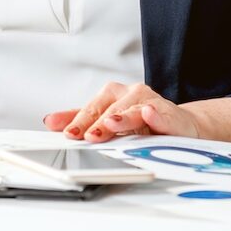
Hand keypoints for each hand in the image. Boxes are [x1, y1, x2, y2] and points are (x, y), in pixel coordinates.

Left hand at [44, 81, 203, 141]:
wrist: (179, 125)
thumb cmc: (142, 123)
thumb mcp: (109, 121)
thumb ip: (81, 121)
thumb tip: (50, 121)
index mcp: (113, 96)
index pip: (91, 108)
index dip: (78, 121)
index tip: (67, 134)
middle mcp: (130, 95)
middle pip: (110, 109)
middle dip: (97, 123)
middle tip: (86, 135)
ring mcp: (151, 102)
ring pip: (133, 110)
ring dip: (122, 118)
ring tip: (110, 124)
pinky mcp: (171, 114)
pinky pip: (162, 114)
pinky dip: (155, 114)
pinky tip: (149, 113)